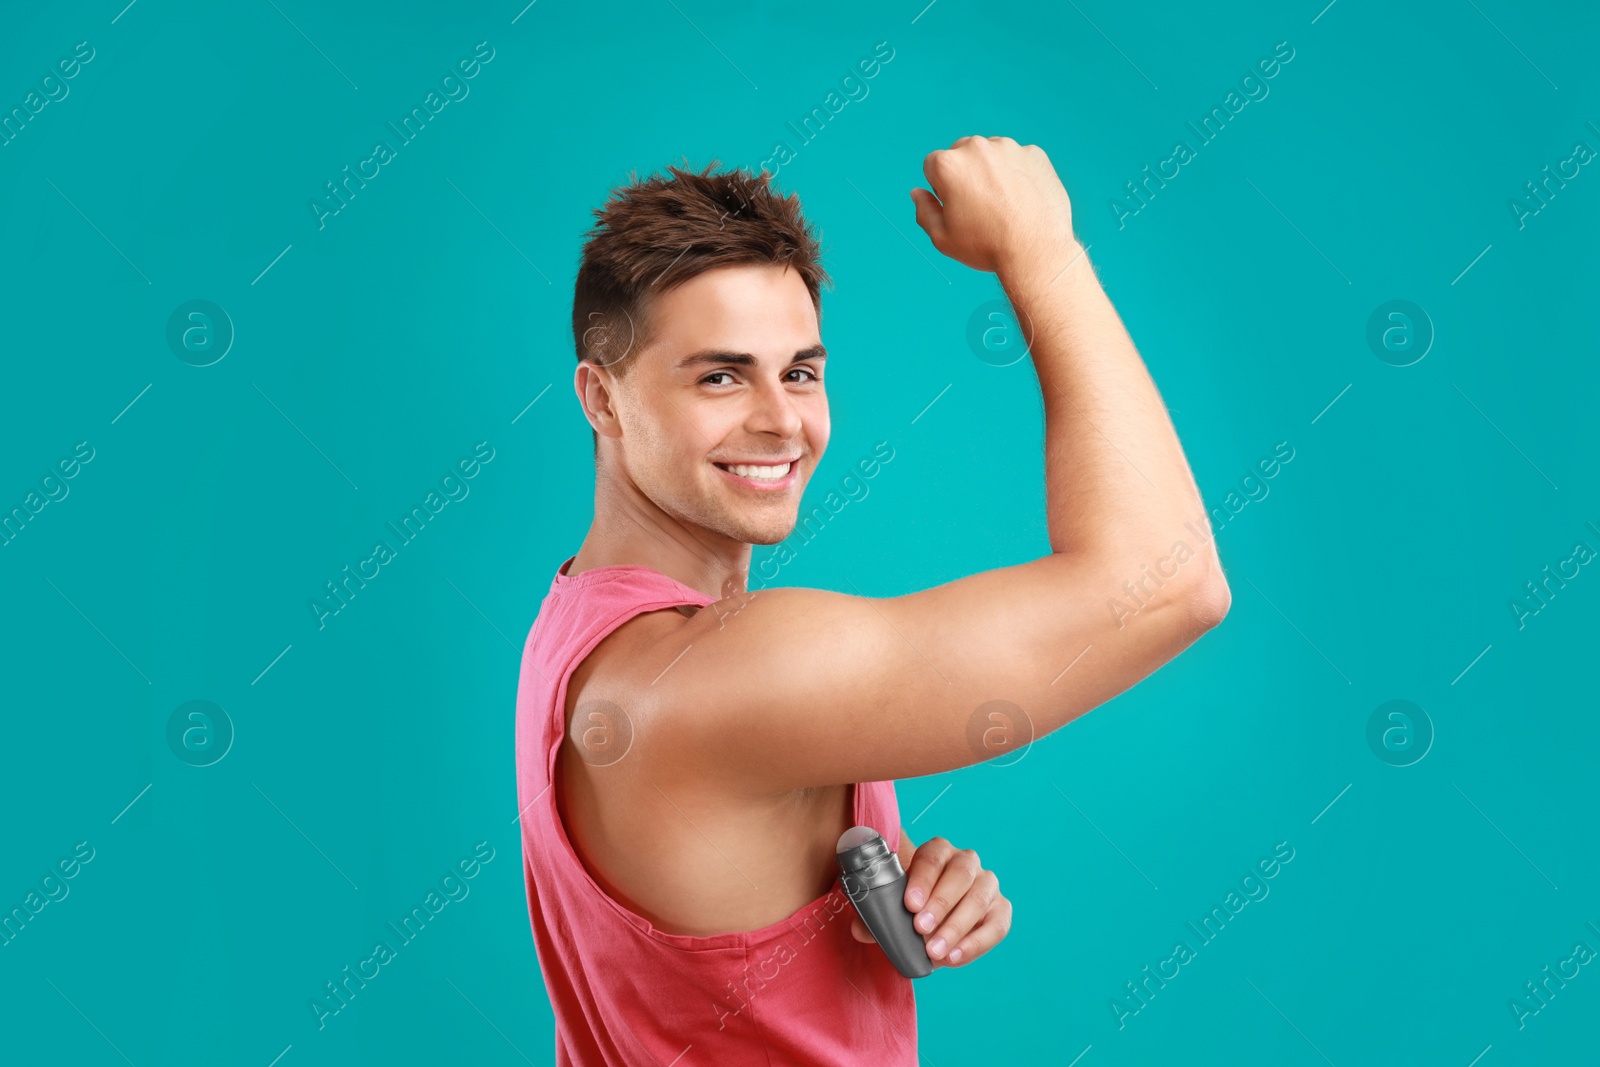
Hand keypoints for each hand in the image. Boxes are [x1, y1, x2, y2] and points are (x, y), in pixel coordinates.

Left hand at [848, 830, 1011, 967]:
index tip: (909, 905)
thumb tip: (860, 930)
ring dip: (956, 927)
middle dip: (940, 902)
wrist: (935, 920)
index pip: (933, 857)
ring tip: (934, 951)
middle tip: (920, 929)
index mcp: (938, 851)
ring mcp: (987, 884)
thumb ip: (876, 915)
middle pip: (960, 874)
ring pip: (978, 899)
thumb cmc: (912, 907)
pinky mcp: (1000, 910)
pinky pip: (995, 925)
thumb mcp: (893, 906)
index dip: (922, 880)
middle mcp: (967, 862)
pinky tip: (954, 957)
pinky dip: (975, 943)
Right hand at [909, 135, 1076, 275]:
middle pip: (961, 153)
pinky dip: (1018, 174)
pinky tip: (1022, 200)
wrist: (1035, 251)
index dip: (941, 189)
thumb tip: (917, 193)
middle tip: (980, 206)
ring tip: (1003, 204)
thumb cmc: (986, 246)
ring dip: (992, 171)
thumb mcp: (943, 238)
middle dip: (966, 174)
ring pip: (991, 154)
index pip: (932, 166)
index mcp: (948, 164)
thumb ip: (924, 211)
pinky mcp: (1034, 154)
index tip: (957, 207)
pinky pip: (1019, 160)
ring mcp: (1009, 148)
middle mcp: (977, 147)